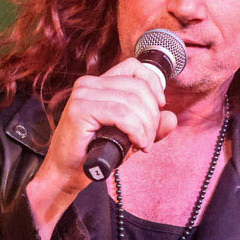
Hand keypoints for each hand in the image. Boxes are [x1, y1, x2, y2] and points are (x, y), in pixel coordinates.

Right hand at [39, 58, 177, 192]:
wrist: (67, 173)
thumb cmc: (94, 153)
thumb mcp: (129, 137)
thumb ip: (150, 126)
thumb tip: (172, 118)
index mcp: (99, 83)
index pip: (134, 66)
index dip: (154, 84)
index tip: (160, 106)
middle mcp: (89, 84)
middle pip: (138, 87)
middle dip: (152, 115)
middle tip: (149, 139)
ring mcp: (83, 95)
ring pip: (132, 102)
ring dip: (146, 127)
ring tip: (143, 145)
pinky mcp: (80, 110)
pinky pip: (121, 114)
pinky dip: (136, 131)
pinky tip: (136, 144)